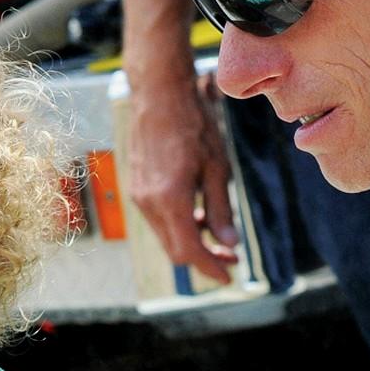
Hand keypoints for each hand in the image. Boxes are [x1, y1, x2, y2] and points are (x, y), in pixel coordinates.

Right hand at [124, 69, 239, 282]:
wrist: (159, 94)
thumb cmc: (193, 124)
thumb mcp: (217, 168)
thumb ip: (221, 209)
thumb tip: (228, 243)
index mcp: (170, 199)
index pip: (190, 250)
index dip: (210, 268)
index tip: (230, 276)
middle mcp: (149, 203)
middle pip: (175, 249)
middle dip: (203, 258)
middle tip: (231, 257)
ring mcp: (139, 196)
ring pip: (166, 236)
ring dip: (191, 241)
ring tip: (218, 234)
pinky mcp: (137, 187)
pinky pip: (159, 219)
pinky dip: (179, 225)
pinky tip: (198, 214)